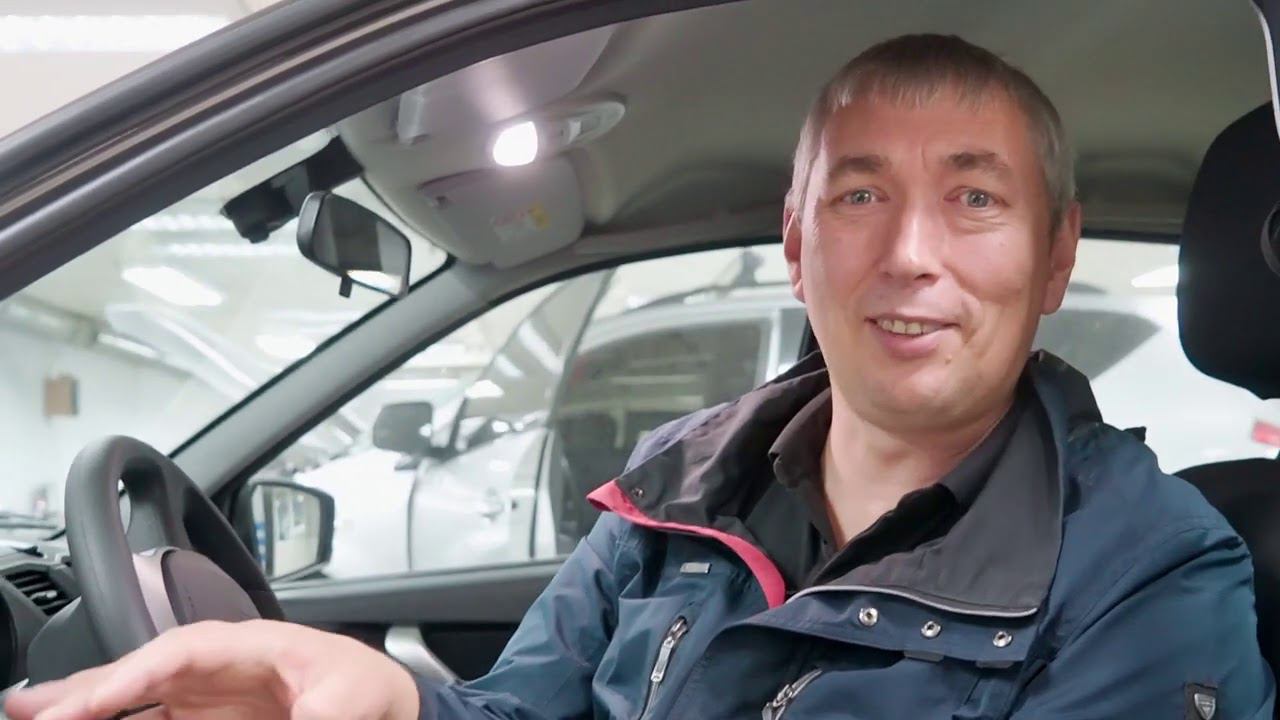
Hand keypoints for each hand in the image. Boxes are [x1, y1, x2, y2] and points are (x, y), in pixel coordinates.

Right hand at [4, 619, 421, 719]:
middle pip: (147, 670)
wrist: (392, 709)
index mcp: (258, 645)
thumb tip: (297, 719)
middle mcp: (227, 665)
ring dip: (91, 704)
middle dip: (88, 687)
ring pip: (140, 695)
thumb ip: (313, 716)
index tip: (87, 702)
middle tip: (32, 708)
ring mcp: (217, 693)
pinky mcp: (215, 717)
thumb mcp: (350, 702)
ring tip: (36, 712)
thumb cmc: (372, 691)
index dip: (130, 675)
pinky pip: (158, 718)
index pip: (181, 653)